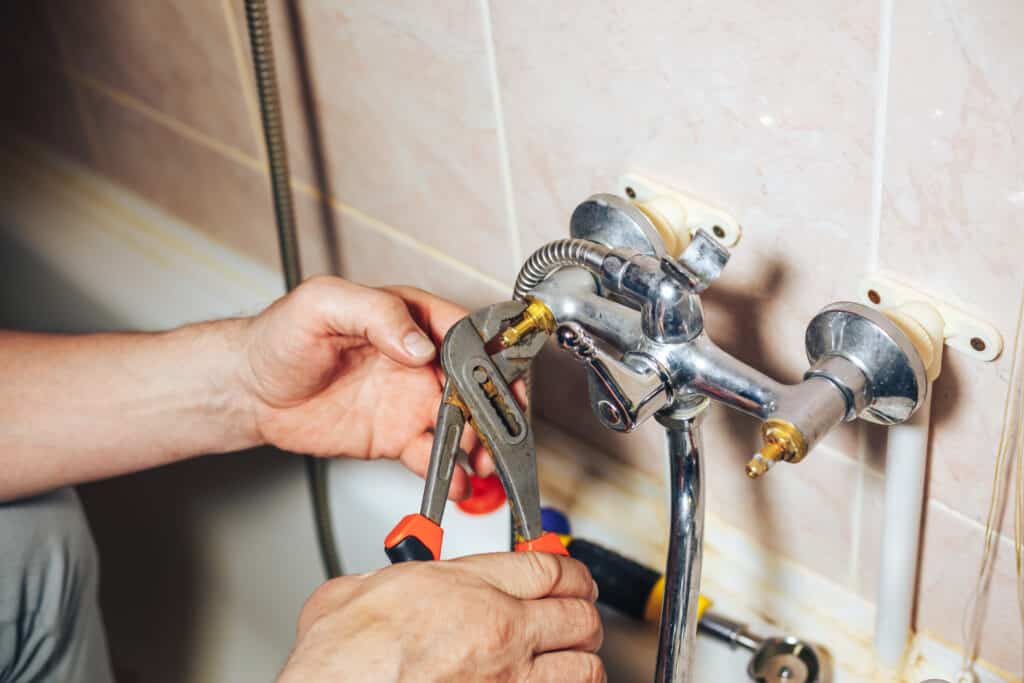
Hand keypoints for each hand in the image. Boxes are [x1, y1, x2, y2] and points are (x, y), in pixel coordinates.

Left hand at [239, 276, 489, 497]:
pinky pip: (432, 454)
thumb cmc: (280, 337)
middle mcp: (418, 360)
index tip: (500, 376)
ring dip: (479, 443)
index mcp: (409, 318)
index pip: (466, 332)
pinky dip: (449, 471)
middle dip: (492, 408)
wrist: (250, 390)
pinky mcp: (397, 435)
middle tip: (493, 430)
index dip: (491, 354)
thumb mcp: (322, 305)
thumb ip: (375, 315)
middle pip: (474, 383)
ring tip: (478, 462)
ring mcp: (410, 399)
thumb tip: (418, 344)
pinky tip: (453, 481)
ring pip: (462, 422)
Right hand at [277, 552, 604, 682]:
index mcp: (464, 587)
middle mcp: (498, 630)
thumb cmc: (341, 660)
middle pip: (576, 612)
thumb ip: (388, 578)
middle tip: (578, 613)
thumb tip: (386, 580)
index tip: (570, 576)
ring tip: (576, 655)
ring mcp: (508, 679)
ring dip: (583, 659)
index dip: (569, 570)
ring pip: (583, 665)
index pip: (546, 566)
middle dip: (582, 613)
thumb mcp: (354, 591)